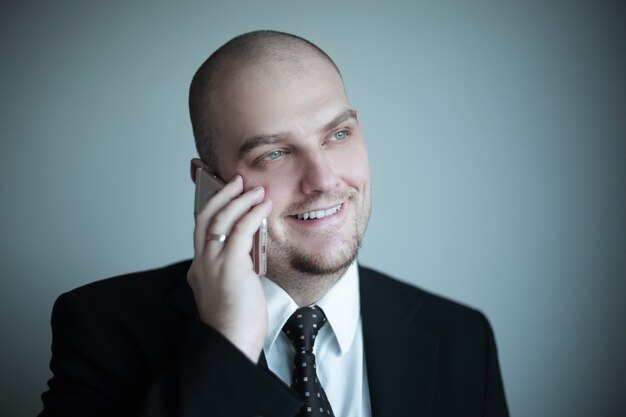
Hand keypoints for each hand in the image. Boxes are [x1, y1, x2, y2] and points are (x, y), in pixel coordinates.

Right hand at [187, 175, 271, 361]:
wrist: (233, 342)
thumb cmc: (237, 323)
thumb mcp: (234, 290)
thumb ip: (236, 269)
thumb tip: (250, 253)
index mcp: (200, 269)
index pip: (202, 231)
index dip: (212, 209)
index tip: (224, 194)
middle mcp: (201, 262)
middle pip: (205, 218)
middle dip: (220, 195)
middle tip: (236, 181)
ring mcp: (212, 263)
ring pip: (220, 219)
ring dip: (239, 200)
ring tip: (255, 189)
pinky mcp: (229, 265)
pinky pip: (240, 230)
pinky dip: (251, 213)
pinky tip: (263, 205)